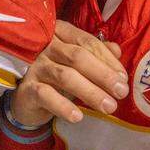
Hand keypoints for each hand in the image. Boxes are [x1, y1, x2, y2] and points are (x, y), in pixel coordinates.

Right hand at [11, 21, 127, 125]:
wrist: (27, 98)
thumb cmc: (56, 76)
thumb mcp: (78, 64)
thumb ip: (97, 54)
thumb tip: (117, 50)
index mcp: (61, 33)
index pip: (87, 42)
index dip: (107, 60)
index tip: (123, 78)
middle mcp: (46, 45)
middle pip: (78, 57)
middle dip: (103, 75)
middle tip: (121, 92)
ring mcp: (35, 65)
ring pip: (65, 76)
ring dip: (90, 92)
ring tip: (108, 106)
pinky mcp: (27, 87)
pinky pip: (46, 95)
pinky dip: (63, 106)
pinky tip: (78, 116)